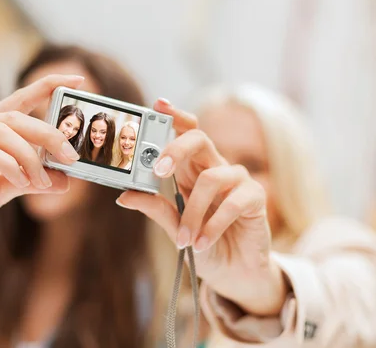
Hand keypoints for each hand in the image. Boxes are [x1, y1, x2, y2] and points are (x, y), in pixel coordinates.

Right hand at [0, 74, 84, 252]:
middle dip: (49, 134)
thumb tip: (66, 180)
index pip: (17, 100)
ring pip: (1, 131)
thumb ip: (29, 181)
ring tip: (44, 180)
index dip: (46, 86)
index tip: (77, 78)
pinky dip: (9, 164)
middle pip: (15, 117)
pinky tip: (21, 180)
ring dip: (30, 156)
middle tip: (71, 156)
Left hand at [116, 98, 286, 315]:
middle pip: (198, 138)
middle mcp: (214, 168)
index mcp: (191, 169)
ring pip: (211, 178)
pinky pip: (233, 202)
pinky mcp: (255, 198)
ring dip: (193, 213)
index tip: (157, 105)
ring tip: (184, 239)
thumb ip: (154, 208)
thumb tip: (124, 195)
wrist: (233, 274)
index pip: (184, 133)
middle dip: (176, 148)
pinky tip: (202, 242)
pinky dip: (212, 225)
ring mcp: (237, 180)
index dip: (174, 116)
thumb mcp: (173, 227)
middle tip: (159, 171)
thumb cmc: (201, 244)